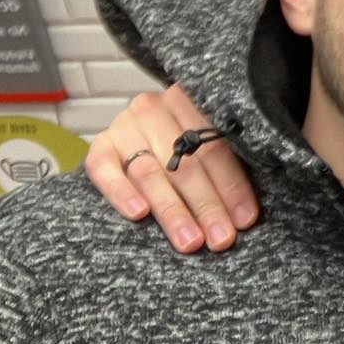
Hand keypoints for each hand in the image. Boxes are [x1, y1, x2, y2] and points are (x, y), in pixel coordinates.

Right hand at [84, 84, 259, 251]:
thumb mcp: (206, 149)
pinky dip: (122, 192)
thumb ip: (224, 171)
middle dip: (206, 205)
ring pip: (150, 172)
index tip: (244, 220)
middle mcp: (154, 110)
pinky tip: (139, 214)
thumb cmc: (181, 148)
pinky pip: (105, 171)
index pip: (216, 148)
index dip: (232, 187)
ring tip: (190, 239)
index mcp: (190, 104)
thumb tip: (244, 217)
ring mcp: (123, 127)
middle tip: (220, 237)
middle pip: (185, 162)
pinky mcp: (99, 147)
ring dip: (173, 210)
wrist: (137, 136)